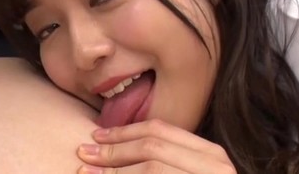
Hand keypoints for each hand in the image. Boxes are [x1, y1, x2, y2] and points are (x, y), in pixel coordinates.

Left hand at [76, 119, 235, 173]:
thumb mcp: (188, 171)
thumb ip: (164, 158)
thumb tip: (111, 143)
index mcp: (211, 154)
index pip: (159, 130)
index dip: (123, 131)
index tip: (96, 135)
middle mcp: (215, 168)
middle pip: (151, 149)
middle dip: (113, 151)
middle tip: (83, 154)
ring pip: (151, 170)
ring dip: (114, 173)